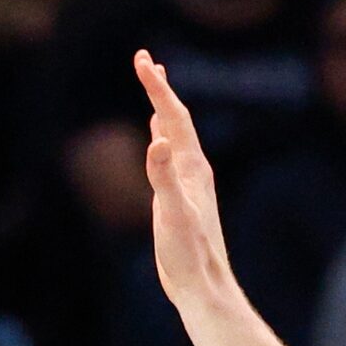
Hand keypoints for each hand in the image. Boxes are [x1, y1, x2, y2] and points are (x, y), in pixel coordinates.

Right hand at [136, 51, 236, 308]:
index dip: (156, 87)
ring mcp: (188, 183)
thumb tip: (158, 139)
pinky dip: (162, 136)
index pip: (173, 117)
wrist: (204, 287)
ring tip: (154, 86)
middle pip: (176, 119)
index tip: (141, 59)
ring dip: (162, 108)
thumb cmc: (188, 254)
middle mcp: (194, 169)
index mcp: (191, 167)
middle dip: (159, 88)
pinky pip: (172, 156)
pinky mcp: (182, 198)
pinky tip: (158, 135)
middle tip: (144, 59)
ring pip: (175, 135)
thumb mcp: (170, 214)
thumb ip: (162, 177)